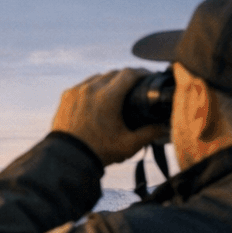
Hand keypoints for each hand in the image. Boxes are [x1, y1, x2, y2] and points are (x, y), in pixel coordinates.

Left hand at [51, 68, 165, 165]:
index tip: (149, 77)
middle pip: (115, 73)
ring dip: (110, 81)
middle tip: (135, 86)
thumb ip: (150, 133)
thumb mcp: (129, 145)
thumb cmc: (99, 152)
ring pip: (98, 77)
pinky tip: (99, 96)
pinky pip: (84, 85)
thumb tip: (165, 126)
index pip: (130, 73)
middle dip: (127, 77)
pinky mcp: (66, 96)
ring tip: (118, 91)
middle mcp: (91, 89)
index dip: (142, 73)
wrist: (67, 159)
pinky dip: (93, 87)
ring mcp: (76, 91)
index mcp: (107, 97)